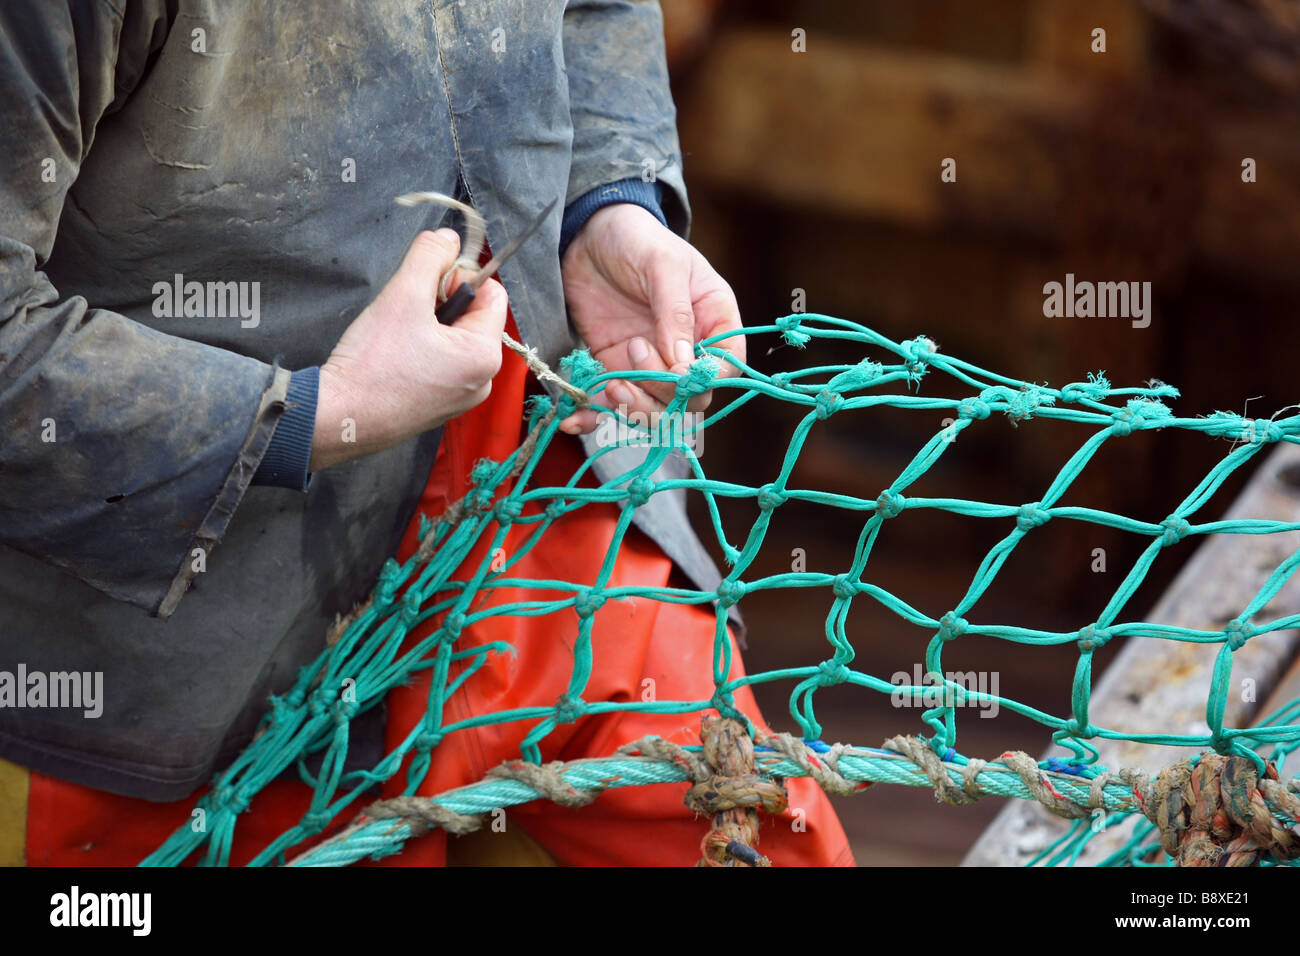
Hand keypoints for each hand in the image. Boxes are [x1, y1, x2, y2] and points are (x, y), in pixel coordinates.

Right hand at [310, 228, 506, 469]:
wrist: (340, 417)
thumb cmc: (373, 363)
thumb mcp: (403, 295)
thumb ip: (428, 257)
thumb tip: (447, 237)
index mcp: (484, 355)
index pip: (492, 293)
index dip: (459, 278)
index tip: (426, 284)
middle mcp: (483, 381)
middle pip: (473, 318)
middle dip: (441, 304)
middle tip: (406, 310)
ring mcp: (461, 398)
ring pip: (454, 341)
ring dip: (429, 327)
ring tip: (397, 336)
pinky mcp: (439, 408)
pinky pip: (441, 365)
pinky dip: (421, 352)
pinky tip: (395, 357)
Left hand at [559, 204, 744, 433]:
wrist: (589, 234)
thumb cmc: (638, 238)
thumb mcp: (663, 264)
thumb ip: (675, 312)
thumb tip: (682, 365)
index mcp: (714, 322)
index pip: (724, 369)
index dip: (703, 380)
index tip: (676, 371)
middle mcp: (687, 350)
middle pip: (689, 399)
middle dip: (663, 394)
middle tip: (634, 359)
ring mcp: (651, 364)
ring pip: (654, 411)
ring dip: (632, 411)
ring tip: (610, 387)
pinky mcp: (615, 369)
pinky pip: (611, 405)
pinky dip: (595, 417)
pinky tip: (574, 419)